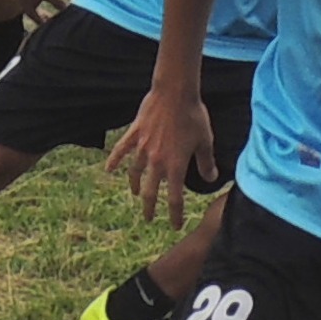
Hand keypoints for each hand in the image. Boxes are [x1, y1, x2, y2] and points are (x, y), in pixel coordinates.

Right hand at [103, 90, 212, 229]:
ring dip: (134, 186)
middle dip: (150, 208)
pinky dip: (114, 160)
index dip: (175, 215)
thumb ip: (206, 163)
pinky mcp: (134, 134)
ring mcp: (143, 148)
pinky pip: (121, 150)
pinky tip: (109, 168)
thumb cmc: (193, 116)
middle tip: (149, 219)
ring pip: (134, 173)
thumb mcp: (205, 141)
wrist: (175, 93)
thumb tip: (211, 178)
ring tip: (135, 193)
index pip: (175, 198)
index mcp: (175, 166)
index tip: (175, 226)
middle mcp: (156, 161)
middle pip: (150, 192)